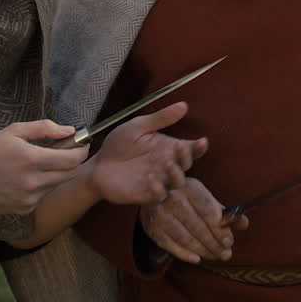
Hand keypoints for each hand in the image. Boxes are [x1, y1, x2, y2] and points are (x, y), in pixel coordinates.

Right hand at [0, 120, 88, 214]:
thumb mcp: (14, 131)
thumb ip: (44, 128)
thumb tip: (69, 130)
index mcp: (32, 160)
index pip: (72, 160)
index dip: (82, 151)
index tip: (82, 144)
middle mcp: (33, 182)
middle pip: (69, 174)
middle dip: (71, 162)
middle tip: (65, 152)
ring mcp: (29, 199)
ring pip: (55, 185)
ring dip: (54, 174)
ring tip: (38, 164)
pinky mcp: (24, 209)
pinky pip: (42, 196)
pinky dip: (40, 186)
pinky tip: (24, 179)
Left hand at [88, 102, 208, 204]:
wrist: (98, 165)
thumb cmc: (119, 145)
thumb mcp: (138, 127)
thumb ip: (160, 119)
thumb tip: (184, 105)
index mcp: (168, 149)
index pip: (190, 149)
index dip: (199, 147)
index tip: (202, 140)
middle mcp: (167, 166)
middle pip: (187, 165)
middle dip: (186, 157)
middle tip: (177, 147)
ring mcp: (158, 182)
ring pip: (177, 183)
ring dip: (175, 174)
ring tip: (167, 164)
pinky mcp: (146, 194)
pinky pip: (158, 195)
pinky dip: (158, 188)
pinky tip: (150, 178)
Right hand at [139, 177, 248, 263]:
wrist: (152, 194)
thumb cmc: (187, 198)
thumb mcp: (205, 198)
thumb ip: (225, 212)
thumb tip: (244, 224)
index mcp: (189, 187)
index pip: (207, 211)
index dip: (219, 229)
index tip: (230, 242)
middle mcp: (173, 198)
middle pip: (197, 227)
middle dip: (213, 243)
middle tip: (226, 254)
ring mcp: (160, 214)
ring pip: (185, 238)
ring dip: (203, 250)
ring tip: (215, 256)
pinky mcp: (152, 228)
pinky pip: (170, 245)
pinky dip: (185, 254)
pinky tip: (197, 259)